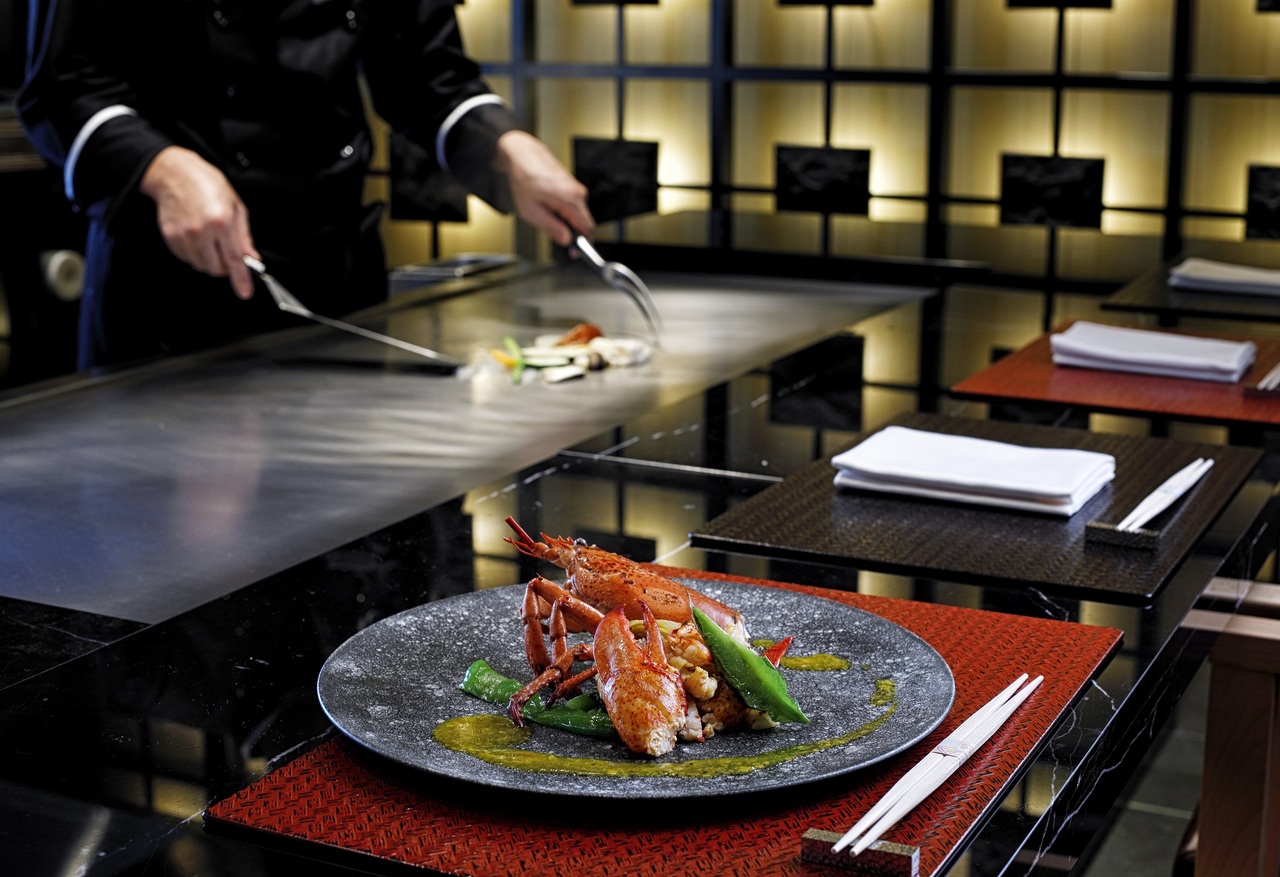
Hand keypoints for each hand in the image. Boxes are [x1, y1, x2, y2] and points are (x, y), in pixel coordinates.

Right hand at [139, 146, 257, 299]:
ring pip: (201, 266)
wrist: (175, 173)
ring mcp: (184, 235)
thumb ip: (244, 236)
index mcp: (222, 221)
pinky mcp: (171, 236)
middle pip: (216, 268)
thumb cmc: (207, 184)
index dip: (241, 278)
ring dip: (210, 261)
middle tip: (227, 253)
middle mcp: (202, 230)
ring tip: (211, 241)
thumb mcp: (235, 206)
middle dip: (225, 267)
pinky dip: (195, 254)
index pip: (234, 259)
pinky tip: (197, 237)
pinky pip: (186, 258)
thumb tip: (251, 258)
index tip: (245, 292)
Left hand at [493, 130, 593, 246]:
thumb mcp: (532, 212)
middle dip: (569, 231)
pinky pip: (572, 205)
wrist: (523, 155)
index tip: (574, 252)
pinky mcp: (571, 185)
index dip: (582, 244)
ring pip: (576, 214)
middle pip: (582, 223)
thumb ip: (552, 229)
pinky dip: (561, 210)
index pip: (588, 230)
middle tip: (549, 230)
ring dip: (563, 220)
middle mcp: (578, 193)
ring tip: (543, 211)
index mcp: (572, 199)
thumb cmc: (525, 178)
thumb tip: (566, 240)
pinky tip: (546, 203)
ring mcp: (576, 188)